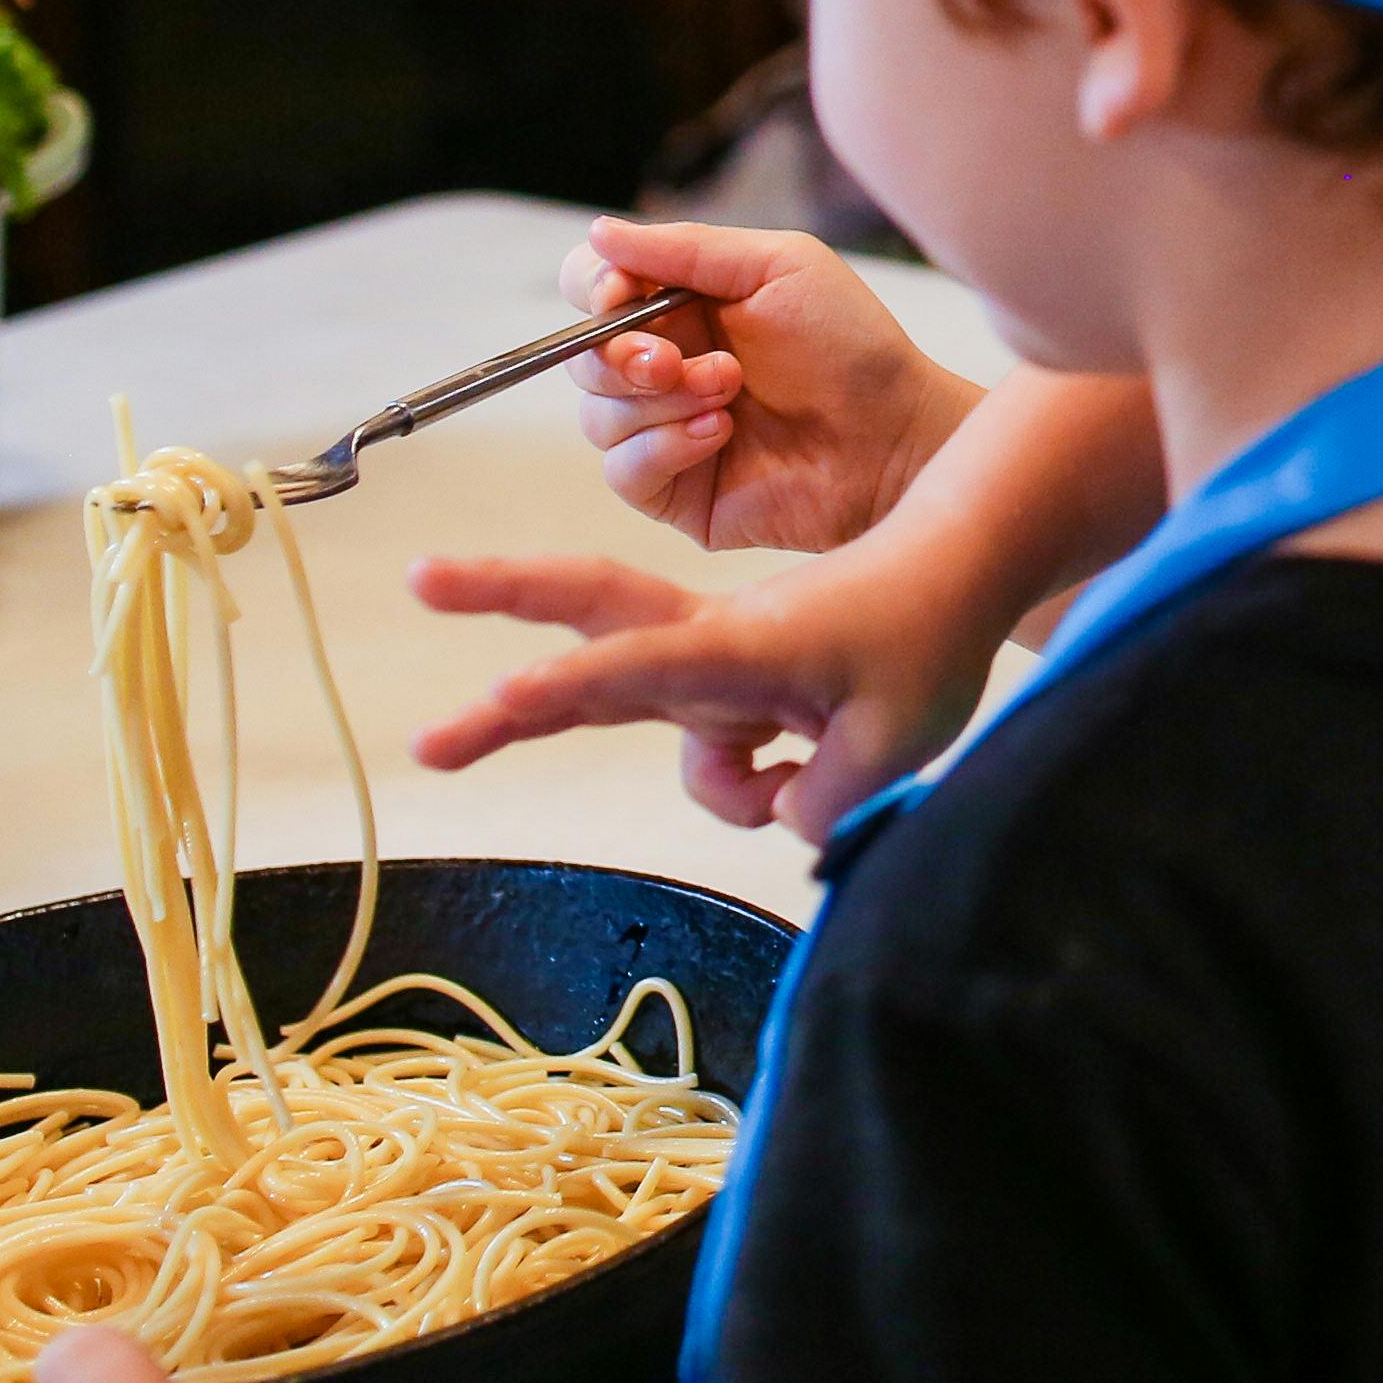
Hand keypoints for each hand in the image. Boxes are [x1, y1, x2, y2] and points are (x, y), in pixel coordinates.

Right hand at [411, 535, 999, 840]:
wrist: (963, 570)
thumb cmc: (926, 633)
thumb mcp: (894, 739)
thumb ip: (819, 800)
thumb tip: (776, 813)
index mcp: (743, 642)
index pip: (641, 663)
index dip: (569, 688)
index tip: (504, 694)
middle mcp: (711, 644)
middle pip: (589, 613)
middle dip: (499, 592)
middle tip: (419, 577)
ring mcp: (712, 663)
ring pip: (651, 709)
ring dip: (719, 776)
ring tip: (831, 743)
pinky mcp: (726, 685)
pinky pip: (720, 763)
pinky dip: (767, 781)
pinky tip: (832, 757)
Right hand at [563, 213, 974, 551]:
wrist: (897, 436)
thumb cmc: (852, 345)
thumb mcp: (779, 269)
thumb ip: (688, 250)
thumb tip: (599, 231)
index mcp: (682, 305)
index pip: (593, 286)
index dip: (591, 287)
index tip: (618, 294)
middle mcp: (664, 368)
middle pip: (583, 356)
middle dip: (622, 354)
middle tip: (675, 361)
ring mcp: (665, 431)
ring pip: (598, 415)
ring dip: (660, 401)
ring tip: (729, 391)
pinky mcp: (675, 491)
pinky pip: (623, 471)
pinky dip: (664, 447)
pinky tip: (722, 433)